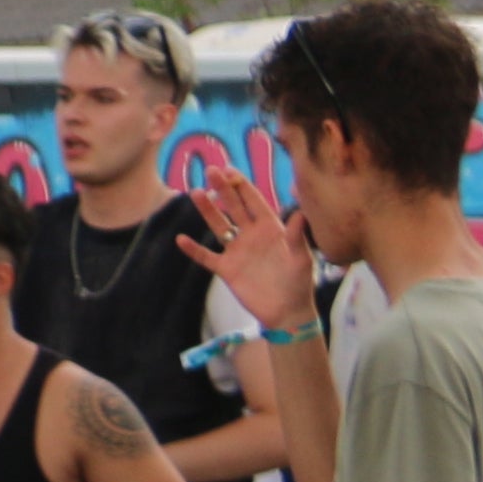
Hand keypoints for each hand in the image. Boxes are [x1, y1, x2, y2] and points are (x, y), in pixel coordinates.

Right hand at [179, 167, 318, 335]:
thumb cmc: (299, 283)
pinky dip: (194, 249)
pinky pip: (206, 256)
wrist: (287, 311)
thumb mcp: (301, 258)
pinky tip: (181, 240)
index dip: (242, 186)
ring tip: (195, 192)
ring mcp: (237, 251)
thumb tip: (300, 213)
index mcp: (270, 229)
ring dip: (207, 210)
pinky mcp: (227, 269)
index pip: (254, 202)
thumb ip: (297, 236)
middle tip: (211, 170)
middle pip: (233, 207)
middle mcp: (251, 235)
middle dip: (223, 188)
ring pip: (218, 226)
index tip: (230, 170)